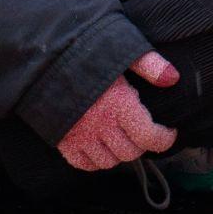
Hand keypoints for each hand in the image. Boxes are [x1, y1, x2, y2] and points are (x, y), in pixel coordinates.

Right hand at [57, 50, 178, 172]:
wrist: (40, 60)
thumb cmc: (82, 51)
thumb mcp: (120, 48)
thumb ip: (149, 64)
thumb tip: (173, 78)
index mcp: (120, 104)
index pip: (150, 137)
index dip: (164, 139)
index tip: (169, 132)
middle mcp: (102, 126)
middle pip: (130, 153)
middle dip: (141, 144)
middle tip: (142, 132)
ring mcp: (81, 136)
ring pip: (109, 162)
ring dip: (119, 153)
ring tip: (121, 138)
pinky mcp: (62, 142)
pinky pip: (84, 164)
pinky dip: (95, 160)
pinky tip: (99, 147)